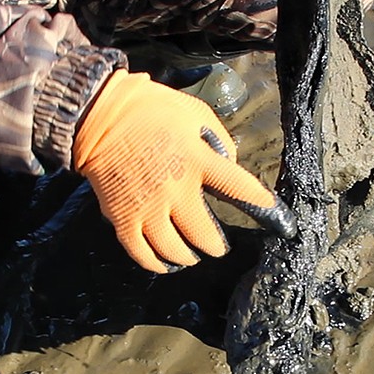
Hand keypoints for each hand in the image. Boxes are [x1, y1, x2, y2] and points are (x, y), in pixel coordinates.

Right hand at [73, 70, 295, 272]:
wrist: (98, 115)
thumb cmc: (150, 110)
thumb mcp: (194, 113)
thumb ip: (218, 139)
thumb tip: (229, 164)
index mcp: (197, 161)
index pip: (238, 188)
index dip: (261, 205)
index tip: (275, 215)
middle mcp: (176, 189)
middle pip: (204, 234)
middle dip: (215, 246)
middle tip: (217, 247)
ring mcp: (148, 207)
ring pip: (175, 250)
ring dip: (188, 257)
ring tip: (191, 256)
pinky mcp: (123, 218)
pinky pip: (143, 253)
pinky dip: (156, 264)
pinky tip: (164, 264)